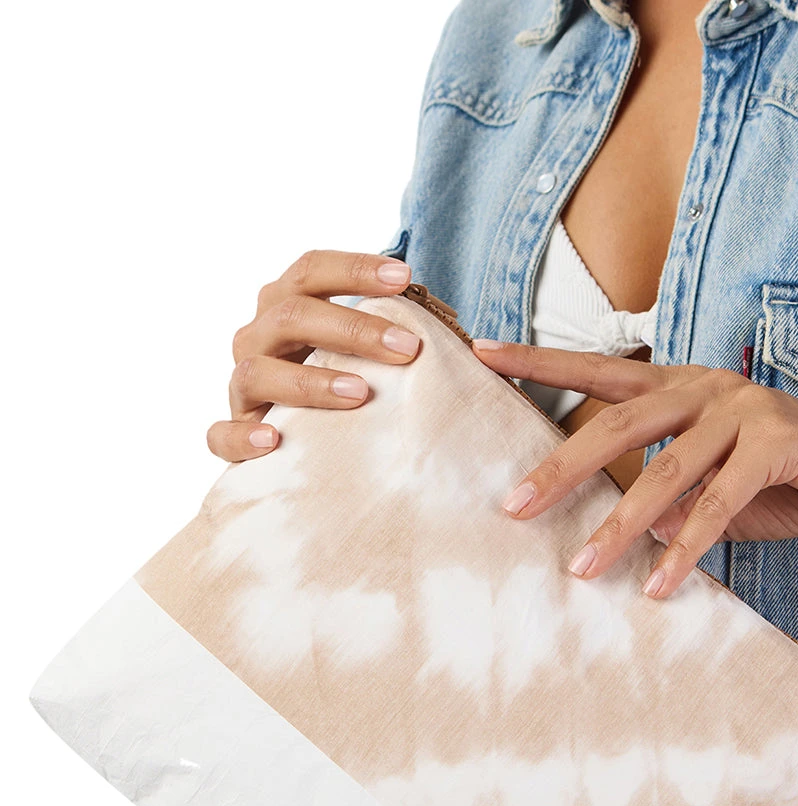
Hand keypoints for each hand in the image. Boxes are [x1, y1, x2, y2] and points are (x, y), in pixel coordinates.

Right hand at [207, 250, 422, 462]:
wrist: (300, 443)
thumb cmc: (346, 387)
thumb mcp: (366, 354)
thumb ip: (398, 339)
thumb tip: (474, 345)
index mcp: (286, 306)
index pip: (311, 271)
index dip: (354, 268)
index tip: (406, 277)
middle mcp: (258, 337)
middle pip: (291, 315)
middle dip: (351, 328)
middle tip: (406, 348)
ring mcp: (242, 385)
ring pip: (258, 372)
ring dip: (310, 382)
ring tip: (360, 393)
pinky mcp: (233, 432)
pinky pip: (222, 434)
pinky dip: (243, 436)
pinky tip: (275, 440)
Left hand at [471, 340, 797, 594]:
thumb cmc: (787, 477)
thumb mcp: (713, 484)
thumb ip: (665, 494)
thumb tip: (617, 530)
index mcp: (682, 386)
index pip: (601, 369)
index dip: (541, 361)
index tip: (484, 352)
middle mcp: (706, 387)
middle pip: (616, 420)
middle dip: (561, 466)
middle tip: (512, 505)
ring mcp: (744, 411)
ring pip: (665, 470)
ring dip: (619, 526)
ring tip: (581, 568)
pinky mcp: (779, 444)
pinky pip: (720, 503)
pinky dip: (686, 548)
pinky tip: (659, 585)